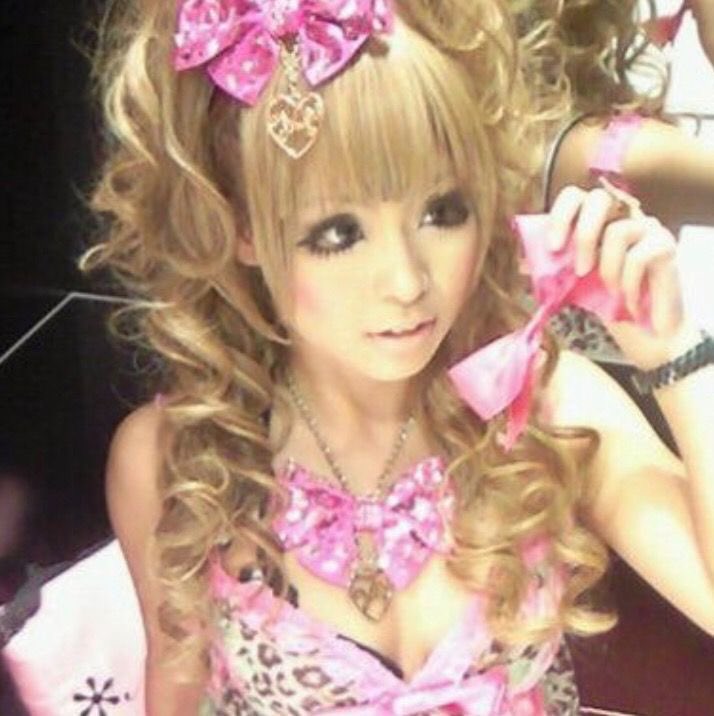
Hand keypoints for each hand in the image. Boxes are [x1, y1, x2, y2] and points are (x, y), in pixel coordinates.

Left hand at [547, 184, 694, 369]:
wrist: (642, 332)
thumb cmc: (606, 303)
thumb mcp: (570, 286)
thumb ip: (550, 271)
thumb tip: (523, 262)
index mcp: (594, 222)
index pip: (574, 197)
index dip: (560, 216)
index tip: (553, 248)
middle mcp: (620, 216)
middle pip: (599, 198)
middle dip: (584, 235)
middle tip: (579, 271)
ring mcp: (645, 227)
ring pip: (618, 231)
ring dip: (608, 268)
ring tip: (611, 290)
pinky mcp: (666, 245)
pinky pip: (640, 255)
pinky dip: (629, 282)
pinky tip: (629, 298)